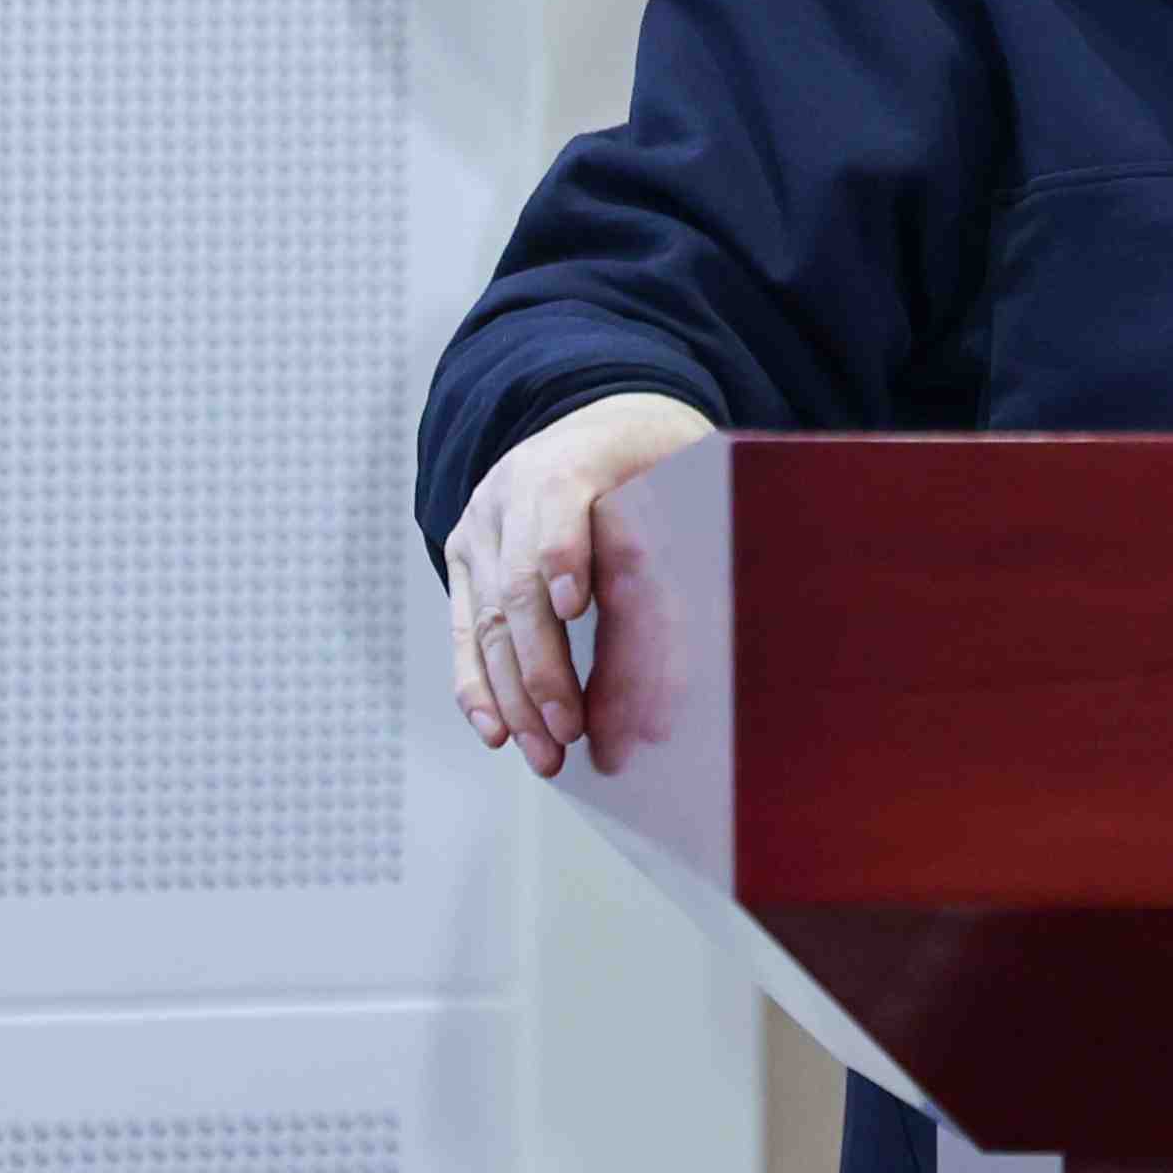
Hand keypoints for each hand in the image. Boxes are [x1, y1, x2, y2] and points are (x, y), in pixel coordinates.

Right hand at [444, 390, 717, 776]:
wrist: (599, 419)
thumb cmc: (655, 455)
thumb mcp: (686, 464)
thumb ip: (688, 522)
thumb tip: (709, 615)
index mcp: (571, 457)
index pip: (557, 508)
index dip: (562, 555)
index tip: (575, 606)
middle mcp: (511, 489)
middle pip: (518, 584)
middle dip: (541, 666)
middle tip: (567, 729)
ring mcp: (480, 525)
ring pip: (487, 621)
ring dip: (513, 697)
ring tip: (543, 752)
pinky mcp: (463, 558)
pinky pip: (465, 630)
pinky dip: (477, 687)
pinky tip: (495, 731)